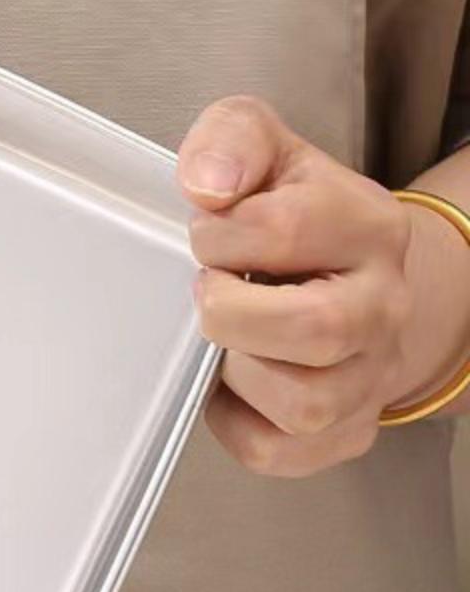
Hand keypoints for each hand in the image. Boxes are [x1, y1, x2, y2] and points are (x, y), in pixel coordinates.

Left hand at [177, 96, 457, 477]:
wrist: (350, 280)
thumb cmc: (292, 218)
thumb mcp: (265, 153)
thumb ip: (232, 140)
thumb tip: (208, 183)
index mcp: (369, 226)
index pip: (283, 228)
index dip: (218, 233)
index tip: (209, 235)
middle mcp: (383, 305)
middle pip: (315, 327)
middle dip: (229, 311)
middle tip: (210, 291)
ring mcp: (369, 375)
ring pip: (303, 404)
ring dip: (237, 372)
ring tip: (227, 339)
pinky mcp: (344, 431)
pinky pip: (275, 451)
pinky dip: (234, 423)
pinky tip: (232, 383)